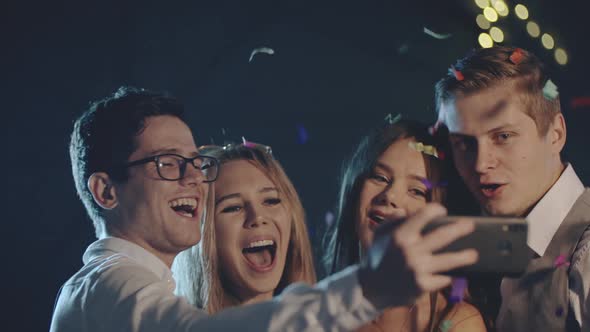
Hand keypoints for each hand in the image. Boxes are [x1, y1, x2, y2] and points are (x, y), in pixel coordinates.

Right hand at [358, 203, 476, 308]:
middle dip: (459, 229)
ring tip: (474, 254)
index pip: (423, 216)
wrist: (370, 288)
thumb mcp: (380, 235)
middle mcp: (410, 250)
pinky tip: (449, 274)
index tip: (442, 210)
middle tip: (470, 226)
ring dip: (464, 257)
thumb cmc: (377, 258)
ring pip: (449, 260)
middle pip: (442, 236)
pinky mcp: (422, 286)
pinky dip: (446, 276)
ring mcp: (418, 269)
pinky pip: (442, 278)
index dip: (435, 210)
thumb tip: (406, 211)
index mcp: (400, 235)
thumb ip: (392, 221)